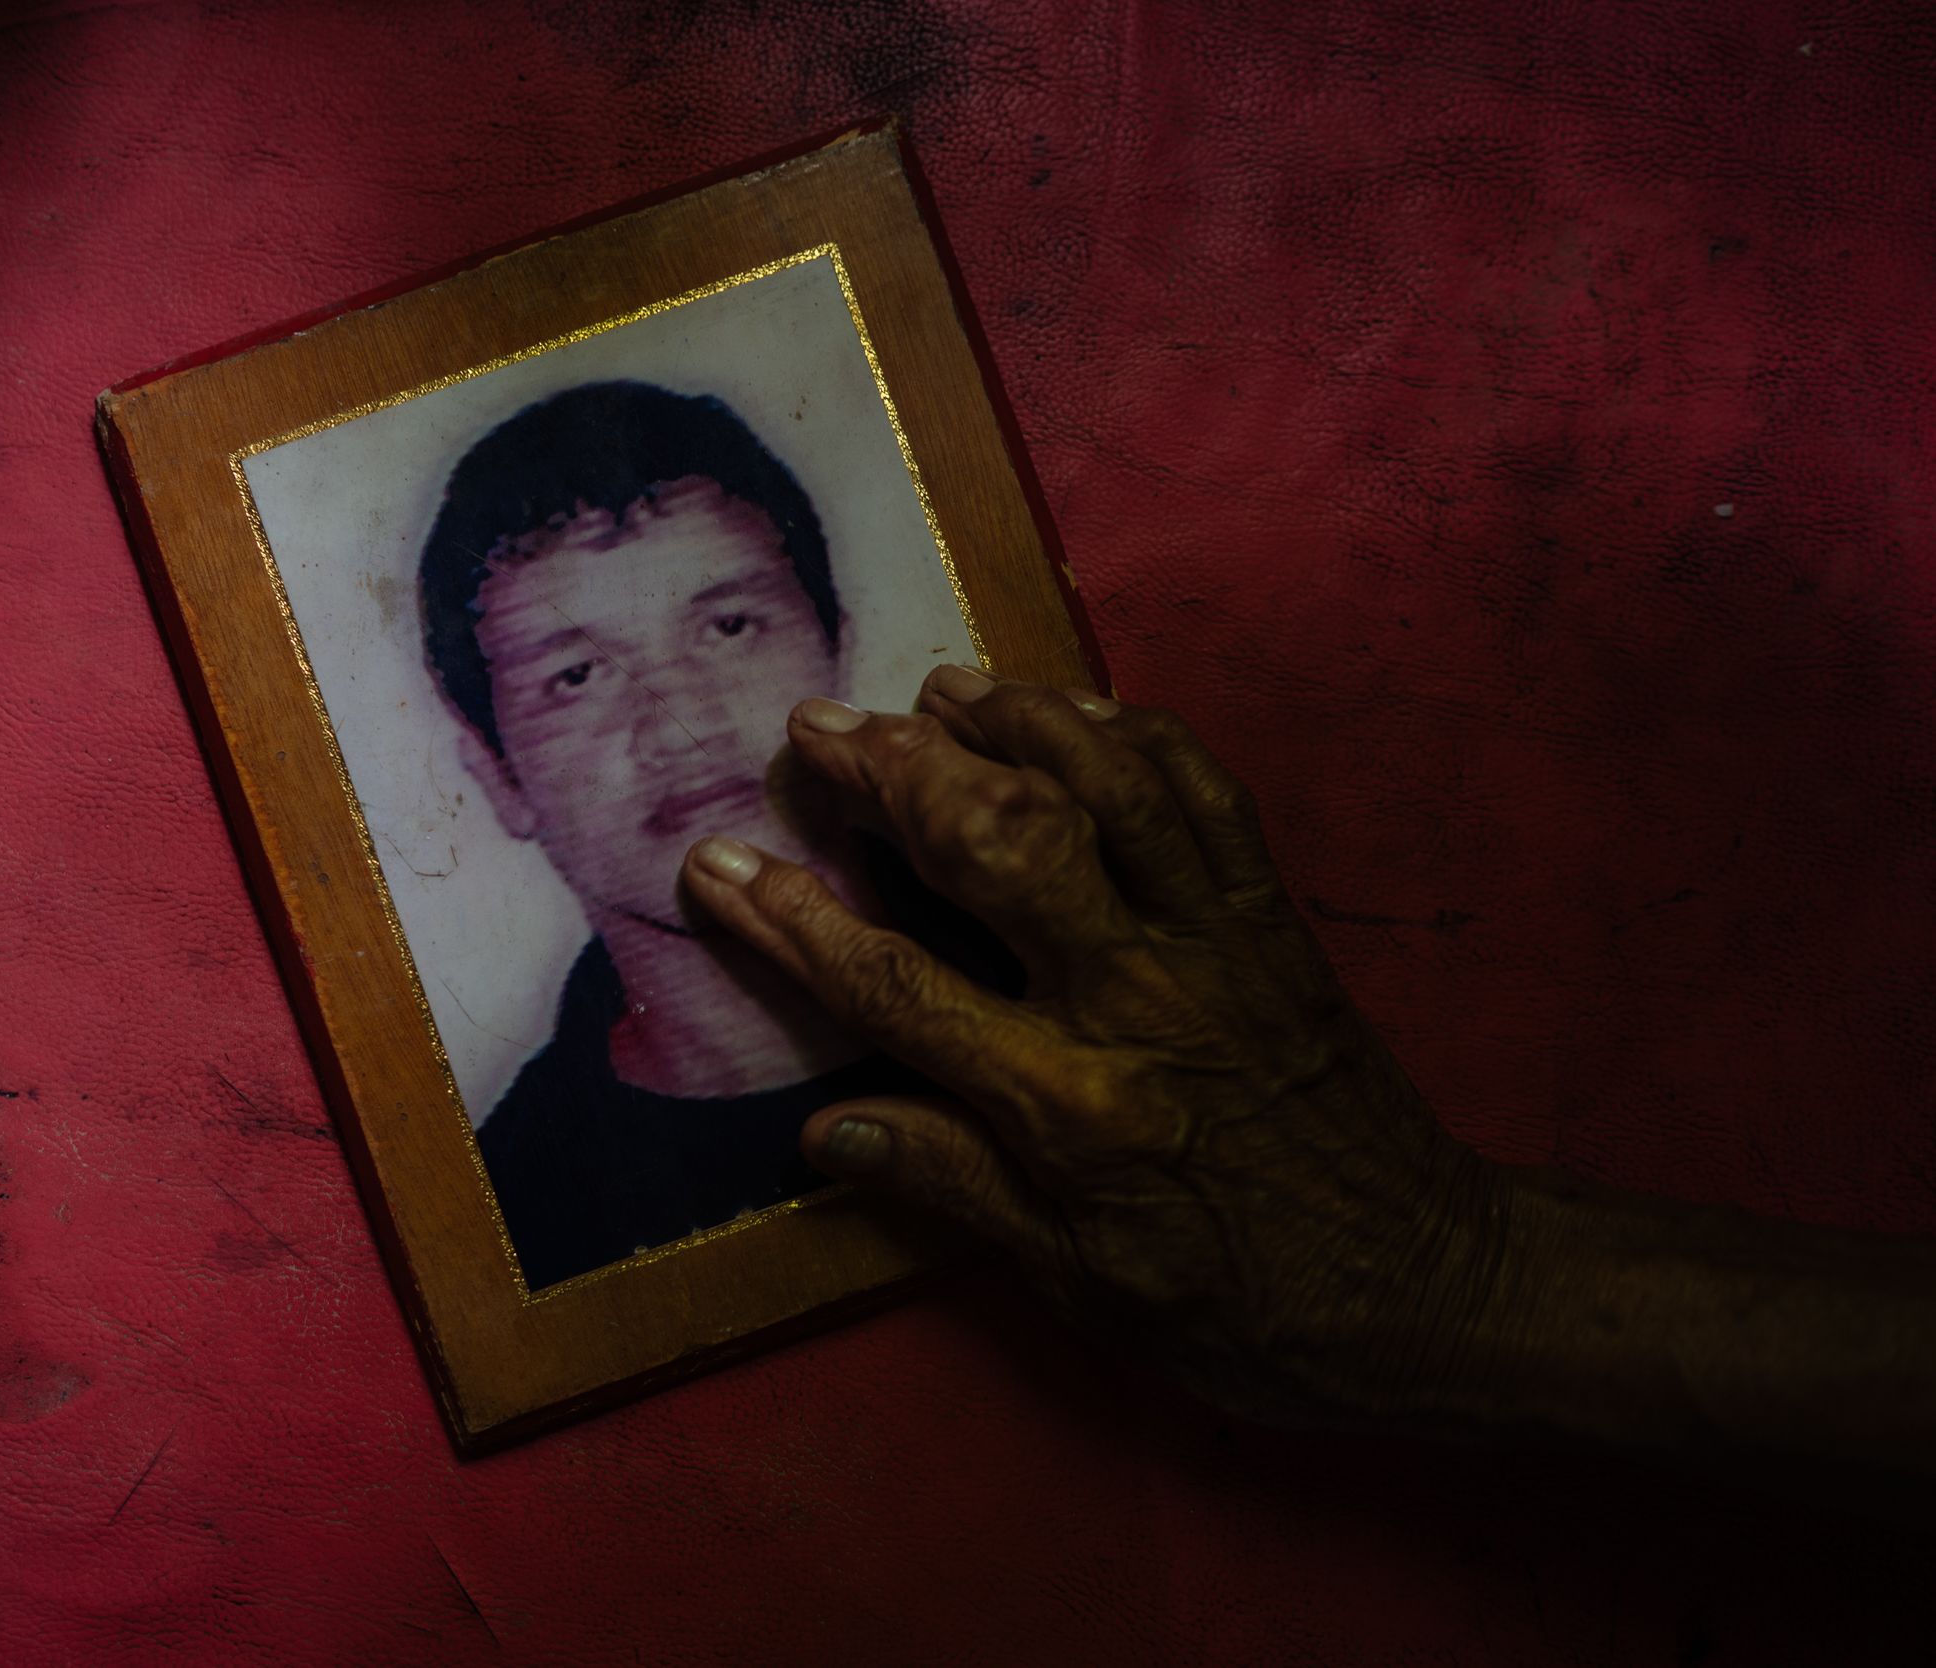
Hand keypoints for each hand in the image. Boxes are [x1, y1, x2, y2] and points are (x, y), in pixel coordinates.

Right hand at [681, 667, 1509, 1424]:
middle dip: (898, 770)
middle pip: (1000, 843)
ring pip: (1108, 787)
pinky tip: (1078, 708)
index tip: (717, 861)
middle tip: (819, 723)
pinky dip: (1136, 735)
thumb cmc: (1245, 1309)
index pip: (898, 988)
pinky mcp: (1275, 918)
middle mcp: (1138, 998)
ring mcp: (1216, 942)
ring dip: (1016, 720)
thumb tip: (825, 1131)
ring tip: (940, 682)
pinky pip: (1206, 794)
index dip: (792, 921)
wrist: (1433, 1290)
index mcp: (1072, 1108)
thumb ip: (956, 1190)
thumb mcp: (1084, 1288)